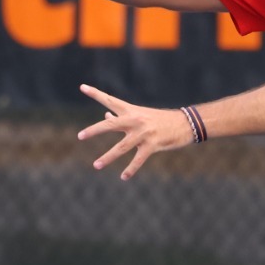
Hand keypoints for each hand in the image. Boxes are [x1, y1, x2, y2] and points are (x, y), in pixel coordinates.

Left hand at [76, 84, 192, 179]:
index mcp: (131, 110)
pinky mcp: (152, 145)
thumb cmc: (160, 119)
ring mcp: (144, 133)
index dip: (96, 93)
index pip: (110, 100)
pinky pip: (138, 159)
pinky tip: (123, 177)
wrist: (185, 123)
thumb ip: (122, 117)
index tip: (82, 87)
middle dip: (94, 130)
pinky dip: (130, 169)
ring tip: (96, 165)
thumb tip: (105, 117)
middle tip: (80, 136)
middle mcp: (135, 120)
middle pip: (110, 124)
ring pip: (122, 147)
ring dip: (108, 157)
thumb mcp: (141, 115)